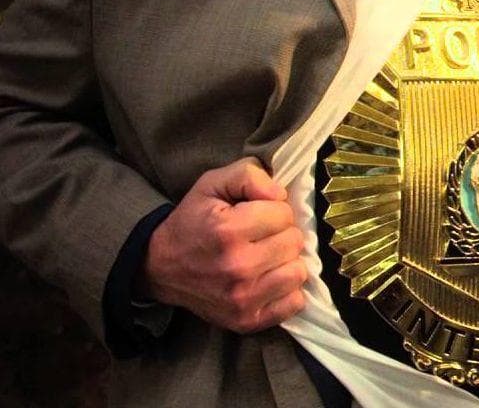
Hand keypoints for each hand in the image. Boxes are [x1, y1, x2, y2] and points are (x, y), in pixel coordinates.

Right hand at [141, 158, 306, 333]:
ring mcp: (242, 299)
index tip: (256, 215)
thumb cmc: (193, 221)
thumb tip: (280, 194)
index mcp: (228, 231)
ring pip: (298, 272)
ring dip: (286, 262)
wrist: (160, 266)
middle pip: (294, 242)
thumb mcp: (213, 184)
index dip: (273, 209)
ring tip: (265, 257)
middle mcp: (237, 267)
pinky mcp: (246, 321)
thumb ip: (249, 175)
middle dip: (281, 234)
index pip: (284, 213)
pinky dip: (286, 291)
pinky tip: (268, 279)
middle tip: (260, 237)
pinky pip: (293, 304)